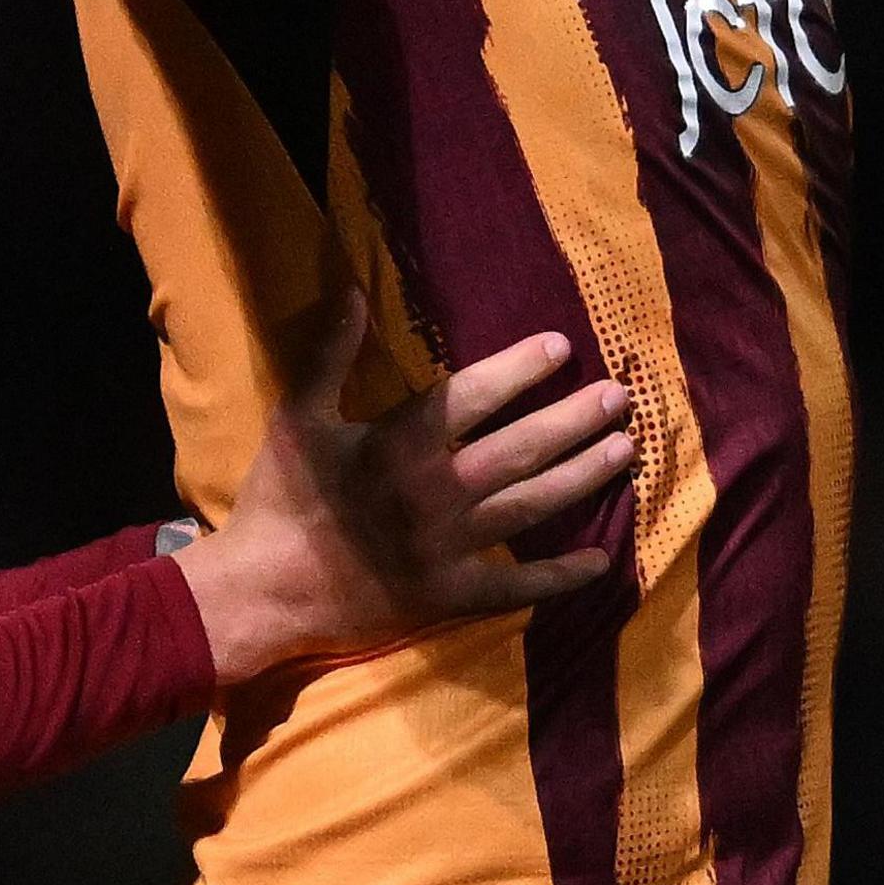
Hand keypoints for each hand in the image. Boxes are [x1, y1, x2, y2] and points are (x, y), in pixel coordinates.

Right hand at [172, 294, 633, 683]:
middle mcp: (434, 492)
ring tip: (622, 450)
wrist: (261, 596)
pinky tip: (601, 560)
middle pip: (520, 449)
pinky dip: (560, 576)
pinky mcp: (449, 595)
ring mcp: (447, 548)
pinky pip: (515, 587)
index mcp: (398, 444)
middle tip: (618, 397)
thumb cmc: (278, 500)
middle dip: (573, 419)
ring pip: (529, 506)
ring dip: (581, 477)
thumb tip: (354, 289)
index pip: (473, 396)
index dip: (520, 368)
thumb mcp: (296, 416)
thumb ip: (330, 352)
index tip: (561, 346)